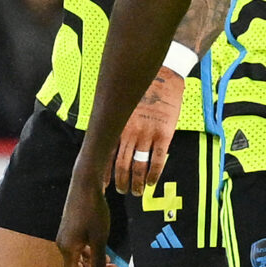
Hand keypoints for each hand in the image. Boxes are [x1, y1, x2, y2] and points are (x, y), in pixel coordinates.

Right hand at [54, 166, 118, 266]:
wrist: (85, 185)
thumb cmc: (93, 211)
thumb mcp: (99, 238)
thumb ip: (98, 262)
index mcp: (67, 249)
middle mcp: (64, 245)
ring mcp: (67, 238)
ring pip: (81, 261)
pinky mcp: (72, 231)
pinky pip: (81, 251)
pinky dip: (93, 257)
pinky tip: (107, 257)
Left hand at [108, 68, 183, 190]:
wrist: (163, 75)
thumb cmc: (141, 89)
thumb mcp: (121, 105)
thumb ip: (115, 123)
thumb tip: (106, 138)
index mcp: (117, 126)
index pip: (106, 155)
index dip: (104, 172)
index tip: (102, 185)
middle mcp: (130, 133)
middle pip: (122, 165)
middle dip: (121, 182)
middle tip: (122, 191)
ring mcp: (147, 135)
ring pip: (138, 166)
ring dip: (136, 182)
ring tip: (136, 192)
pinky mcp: (164, 134)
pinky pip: (157, 160)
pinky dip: (153, 175)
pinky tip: (150, 183)